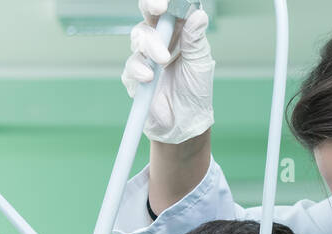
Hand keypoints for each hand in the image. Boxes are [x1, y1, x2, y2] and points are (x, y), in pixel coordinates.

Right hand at [122, 0, 214, 143]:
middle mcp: (161, 40)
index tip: (167, 2)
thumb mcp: (200, 65)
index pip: (170, 9)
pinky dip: (138, 69)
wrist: (183, 124)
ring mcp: (146, 56)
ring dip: (150, 45)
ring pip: (139, 36)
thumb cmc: (195, 93)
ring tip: (163, 61)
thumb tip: (199, 15)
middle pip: (148, 14)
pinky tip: (148, 77)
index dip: (166, 1)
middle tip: (159, 9)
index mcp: (179, 33)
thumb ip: (196, 40)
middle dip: (150, 6)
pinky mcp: (135, 75)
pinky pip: (131, 65)